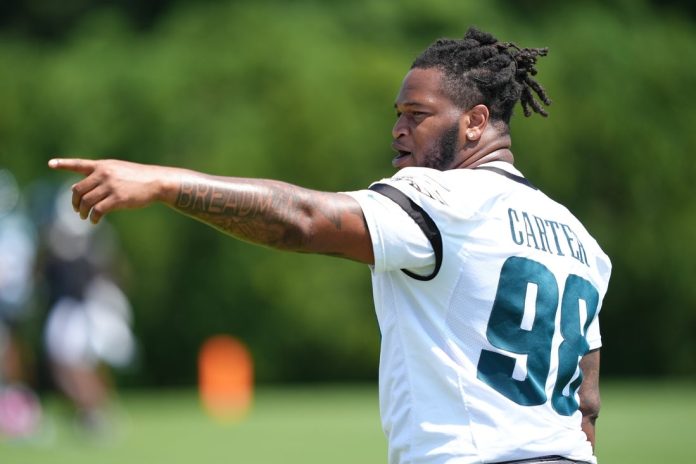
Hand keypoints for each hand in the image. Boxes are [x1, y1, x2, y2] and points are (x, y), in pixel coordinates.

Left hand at [48, 158, 174, 223]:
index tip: (50, 164)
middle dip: (74, 201)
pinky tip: (94, 220)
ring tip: (84, 217)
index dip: (64, 164)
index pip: (79, 164)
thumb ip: (100, 176)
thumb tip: (79, 188)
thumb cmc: (138, 177)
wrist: (156, 182)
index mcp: (102, 166)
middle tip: (76, 209)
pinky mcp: (117, 199)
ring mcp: (110, 186)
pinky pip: (98, 210)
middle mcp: (103, 174)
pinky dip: (93, 217)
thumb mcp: (118, 170)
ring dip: (82, 211)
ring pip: (86, 201)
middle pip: (78, 189)